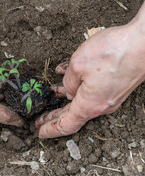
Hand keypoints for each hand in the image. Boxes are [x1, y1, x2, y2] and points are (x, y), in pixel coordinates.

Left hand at [36, 19, 144, 137]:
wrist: (143, 42)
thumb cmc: (112, 53)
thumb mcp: (78, 65)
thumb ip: (69, 82)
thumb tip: (69, 90)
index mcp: (89, 104)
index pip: (66, 125)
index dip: (51, 130)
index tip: (40, 133)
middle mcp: (100, 105)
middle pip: (72, 114)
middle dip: (54, 116)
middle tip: (40, 119)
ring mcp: (109, 97)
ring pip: (80, 101)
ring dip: (65, 98)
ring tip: (51, 95)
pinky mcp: (114, 87)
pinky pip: (90, 90)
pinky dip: (77, 85)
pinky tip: (67, 75)